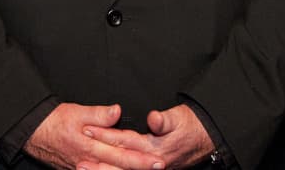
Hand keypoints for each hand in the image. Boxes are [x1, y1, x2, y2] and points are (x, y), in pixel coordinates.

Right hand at [26, 103, 164, 169]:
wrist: (33, 133)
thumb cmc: (54, 121)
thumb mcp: (76, 112)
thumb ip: (98, 114)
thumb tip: (117, 111)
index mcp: (91, 146)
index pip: (122, 154)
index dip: (141, 158)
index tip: (156, 160)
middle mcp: (89, 161)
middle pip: (119, 168)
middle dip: (139, 169)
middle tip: (159, 167)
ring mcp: (83, 168)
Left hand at [83, 104, 213, 168]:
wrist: (206, 139)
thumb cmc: (191, 126)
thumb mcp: (179, 118)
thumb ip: (165, 120)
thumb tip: (153, 119)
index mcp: (155, 147)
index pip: (125, 140)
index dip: (105, 134)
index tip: (87, 130)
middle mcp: (152, 162)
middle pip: (119, 162)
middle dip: (98, 162)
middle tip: (78, 161)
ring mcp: (152, 169)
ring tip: (83, 169)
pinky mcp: (151, 169)